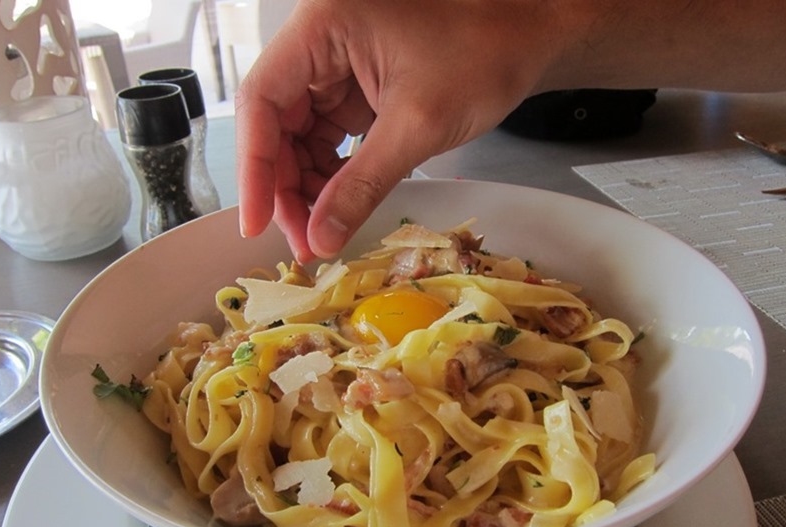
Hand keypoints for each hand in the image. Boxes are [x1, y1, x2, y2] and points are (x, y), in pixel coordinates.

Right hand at [235, 0, 552, 260]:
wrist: (531, 33)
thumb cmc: (486, 51)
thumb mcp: (417, 125)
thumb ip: (362, 184)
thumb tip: (322, 237)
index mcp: (323, 27)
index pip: (262, 100)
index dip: (254, 167)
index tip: (257, 221)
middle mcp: (320, 41)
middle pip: (276, 123)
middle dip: (287, 187)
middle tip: (304, 241)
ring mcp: (337, 64)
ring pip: (300, 136)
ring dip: (309, 187)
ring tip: (324, 233)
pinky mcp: (357, 87)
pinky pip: (329, 137)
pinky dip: (334, 175)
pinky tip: (341, 207)